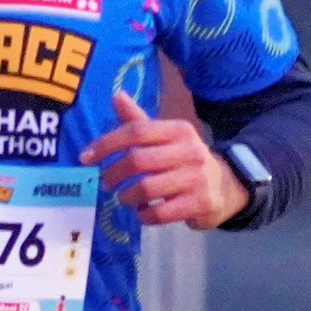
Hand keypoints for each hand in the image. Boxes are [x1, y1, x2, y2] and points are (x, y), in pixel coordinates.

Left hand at [78, 89, 247, 227]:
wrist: (225, 186)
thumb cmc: (184, 160)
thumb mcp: (165, 138)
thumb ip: (139, 122)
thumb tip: (116, 95)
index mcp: (178, 130)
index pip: (136, 132)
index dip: (107, 144)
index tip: (85, 158)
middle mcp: (190, 150)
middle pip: (138, 160)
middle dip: (114, 174)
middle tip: (105, 183)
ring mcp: (197, 178)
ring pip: (147, 188)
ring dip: (127, 196)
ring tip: (123, 198)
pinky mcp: (201, 203)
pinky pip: (160, 212)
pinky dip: (144, 215)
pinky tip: (142, 212)